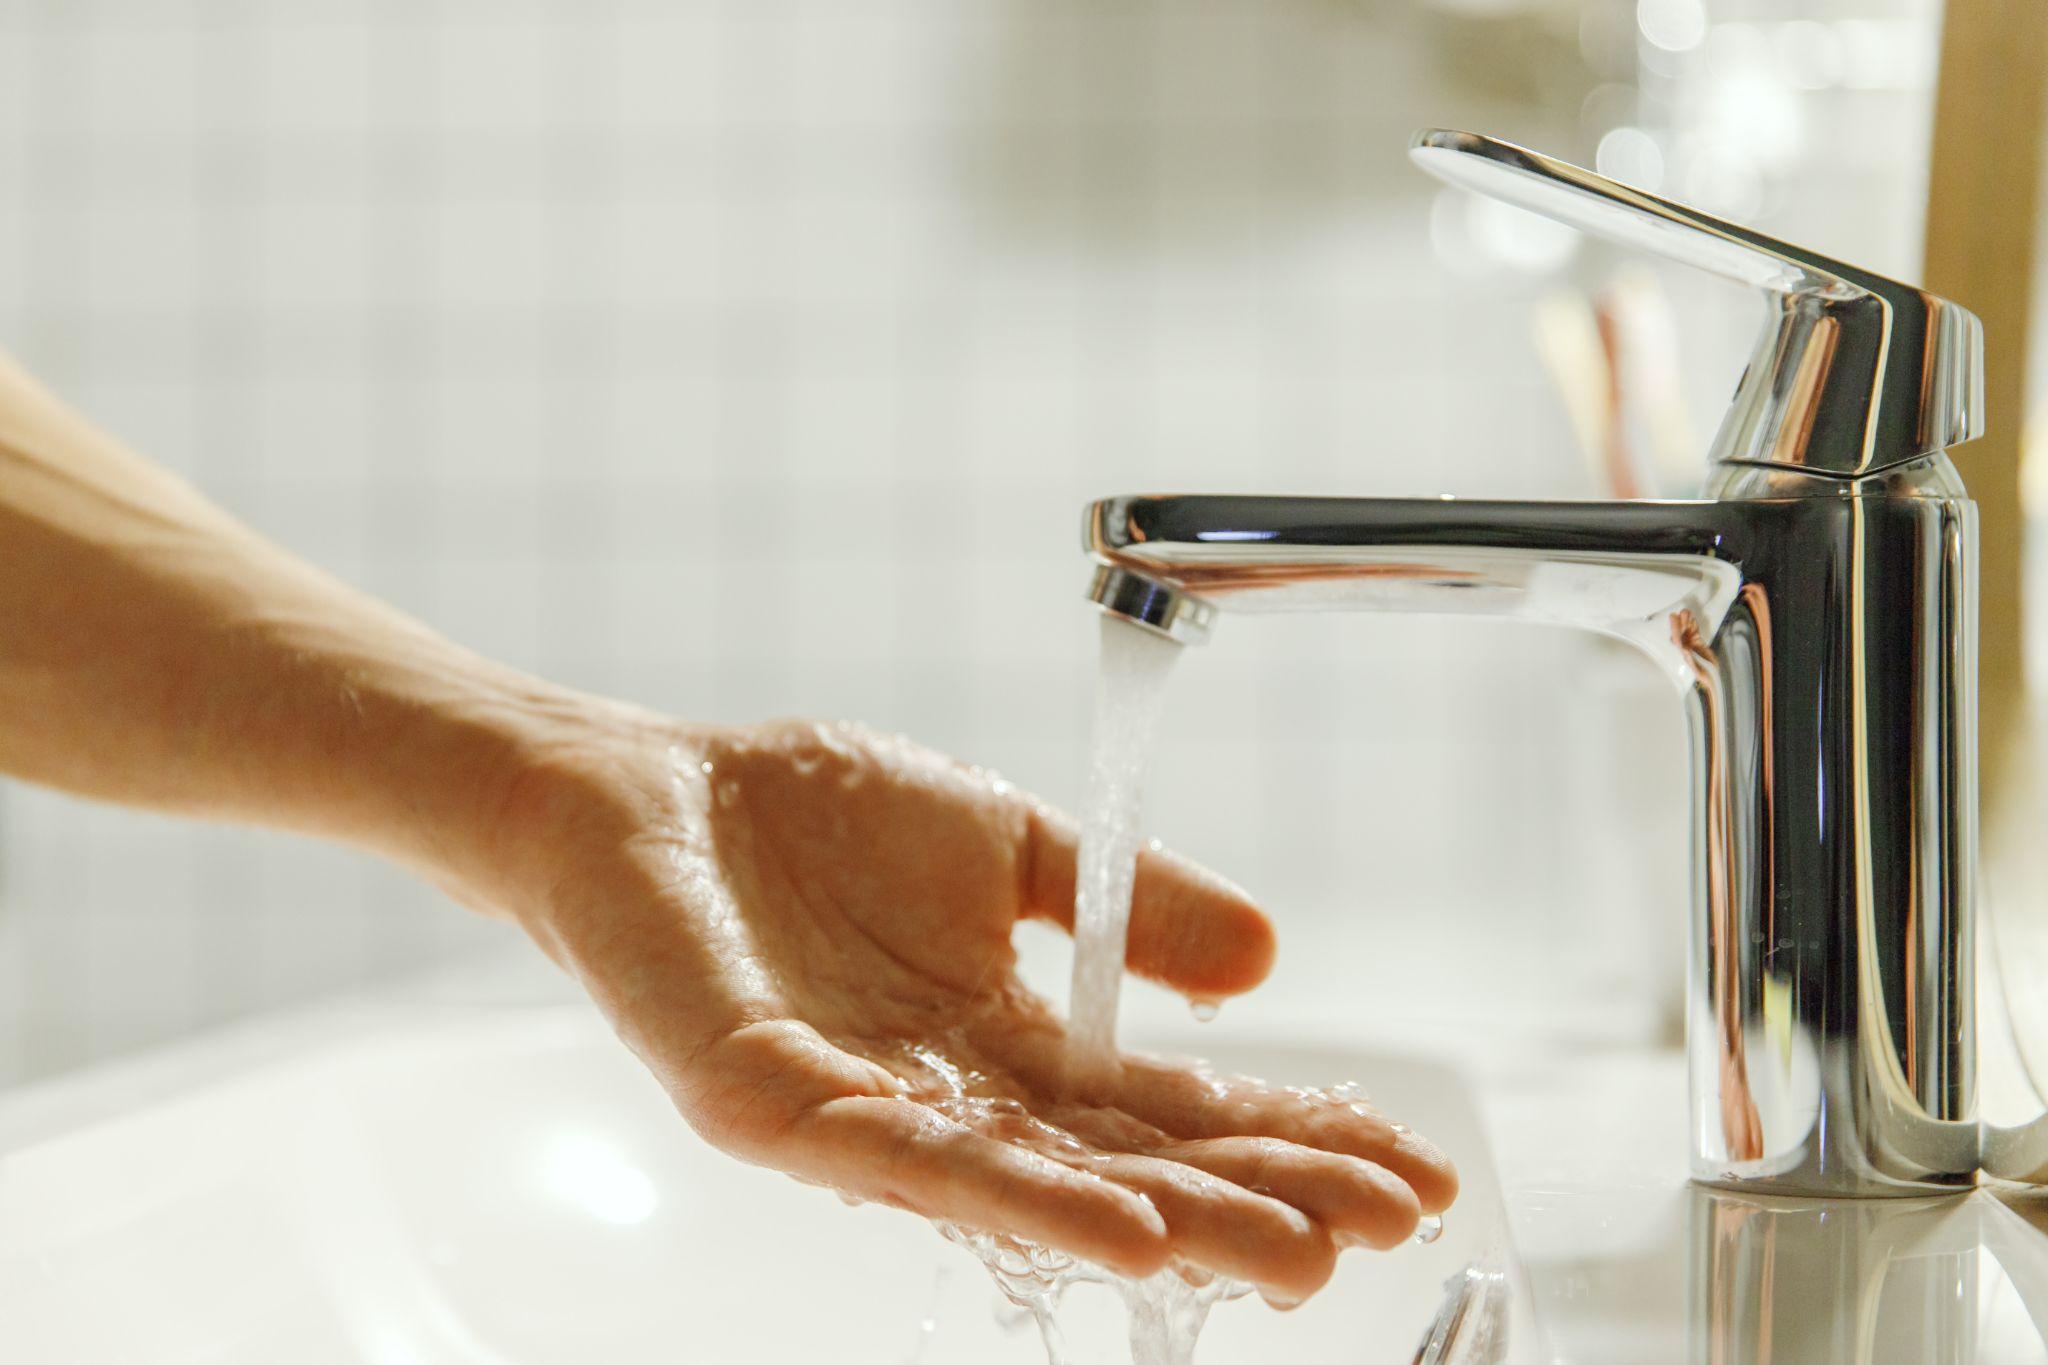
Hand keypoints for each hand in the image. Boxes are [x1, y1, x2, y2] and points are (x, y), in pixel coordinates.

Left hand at [465, 712, 1456, 1302]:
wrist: (655, 789)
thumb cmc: (813, 818)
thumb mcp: (1009, 845)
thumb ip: (1130, 904)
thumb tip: (1271, 960)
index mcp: (1010, 1039)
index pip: (1164, 1103)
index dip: (1281, 1132)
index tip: (1400, 1158)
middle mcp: (952, 1096)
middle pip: (1123, 1164)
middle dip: (1255, 1198)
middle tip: (1381, 1232)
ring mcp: (863, 1113)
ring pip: (1030, 1185)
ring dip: (1164, 1222)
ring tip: (1283, 1254)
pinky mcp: (771, 1105)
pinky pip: (897, 1157)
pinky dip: (1013, 1195)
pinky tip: (1116, 1225)